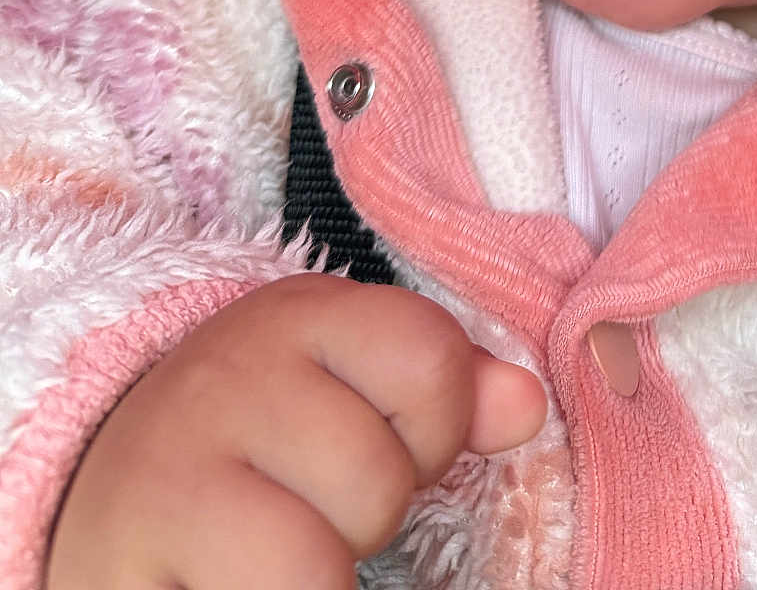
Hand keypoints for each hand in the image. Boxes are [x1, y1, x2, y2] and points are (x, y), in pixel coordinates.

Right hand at [46, 275, 546, 589]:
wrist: (107, 490)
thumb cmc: (259, 441)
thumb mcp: (348, 388)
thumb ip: (441, 392)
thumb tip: (525, 405)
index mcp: (298, 316)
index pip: (429, 358)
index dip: (433, 423)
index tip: (386, 437)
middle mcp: (227, 377)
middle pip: (377, 479)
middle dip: (365, 513)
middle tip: (307, 501)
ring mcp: (168, 475)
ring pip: (316, 566)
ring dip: (314, 576)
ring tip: (267, 549)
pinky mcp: (124, 561)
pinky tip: (236, 576)